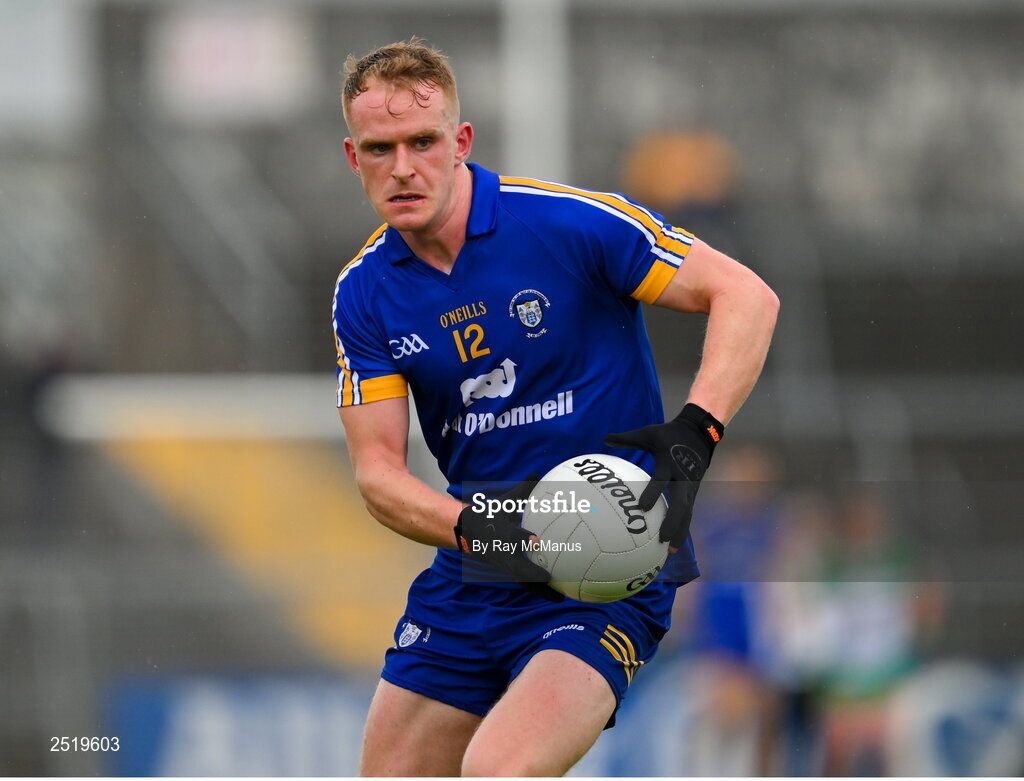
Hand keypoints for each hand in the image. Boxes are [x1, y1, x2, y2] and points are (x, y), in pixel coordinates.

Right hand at [454, 476, 564, 601]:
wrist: (468, 533)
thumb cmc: (491, 515)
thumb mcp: (504, 503)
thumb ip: (522, 490)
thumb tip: (536, 473)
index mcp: (500, 535)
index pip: (510, 537)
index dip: (521, 538)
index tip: (535, 540)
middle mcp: (502, 553)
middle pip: (516, 568)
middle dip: (532, 575)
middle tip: (551, 580)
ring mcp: (505, 565)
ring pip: (523, 580)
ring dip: (539, 590)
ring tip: (560, 600)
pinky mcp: (510, 571)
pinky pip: (526, 582)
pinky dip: (540, 589)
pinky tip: (557, 595)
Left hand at [604, 403, 723, 550]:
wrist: (700, 434)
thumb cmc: (670, 434)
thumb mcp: (649, 433)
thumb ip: (627, 438)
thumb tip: (604, 439)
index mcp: (670, 464)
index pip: (660, 481)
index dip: (653, 493)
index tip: (642, 507)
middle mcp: (683, 479)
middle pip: (680, 505)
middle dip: (672, 523)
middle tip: (662, 539)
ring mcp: (690, 488)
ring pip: (687, 514)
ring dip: (680, 532)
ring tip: (670, 552)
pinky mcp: (693, 493)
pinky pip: (687, 513)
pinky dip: (682, 529)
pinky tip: (673, 545)